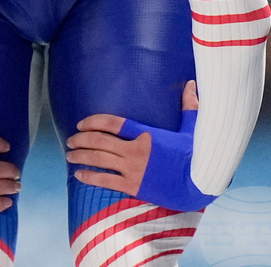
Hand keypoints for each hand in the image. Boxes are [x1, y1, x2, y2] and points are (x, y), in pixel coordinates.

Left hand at [66, 81, 215, 211]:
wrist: (200, 186)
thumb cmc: (197, 156)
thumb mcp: (192, 128)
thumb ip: (188, 106)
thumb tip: (191, 84)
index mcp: (147, 134)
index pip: (113, 122)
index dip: (94, 121)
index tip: (81, 123)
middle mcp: (136, 150)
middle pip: (99, 141)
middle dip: (81, 139)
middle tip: (70, 139)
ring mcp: (133, 169)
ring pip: (98, 159)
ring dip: (80, 156)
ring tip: (70, 155)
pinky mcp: (134, 186)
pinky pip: (105, 181)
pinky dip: (89, 177)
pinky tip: (79, 175)